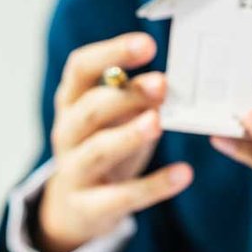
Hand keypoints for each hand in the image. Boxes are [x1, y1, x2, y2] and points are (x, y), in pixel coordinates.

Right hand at [35, 32, 193, 251]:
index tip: (147, 44)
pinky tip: (184, 174)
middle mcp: (67, 132)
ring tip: (157, 123)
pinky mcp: (89, 206)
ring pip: (97, 150)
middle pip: (89, 109)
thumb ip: (133, 97)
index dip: (111, 53)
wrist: (75, 207)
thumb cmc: (103, 146)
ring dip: (128, 135)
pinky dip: (154, 185)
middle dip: (125, 95)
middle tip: (161, 84)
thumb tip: (170, 79)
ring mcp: (73, 170)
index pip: (81, 68)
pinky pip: (121, 196)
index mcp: (71, 100)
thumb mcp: (113, 117)